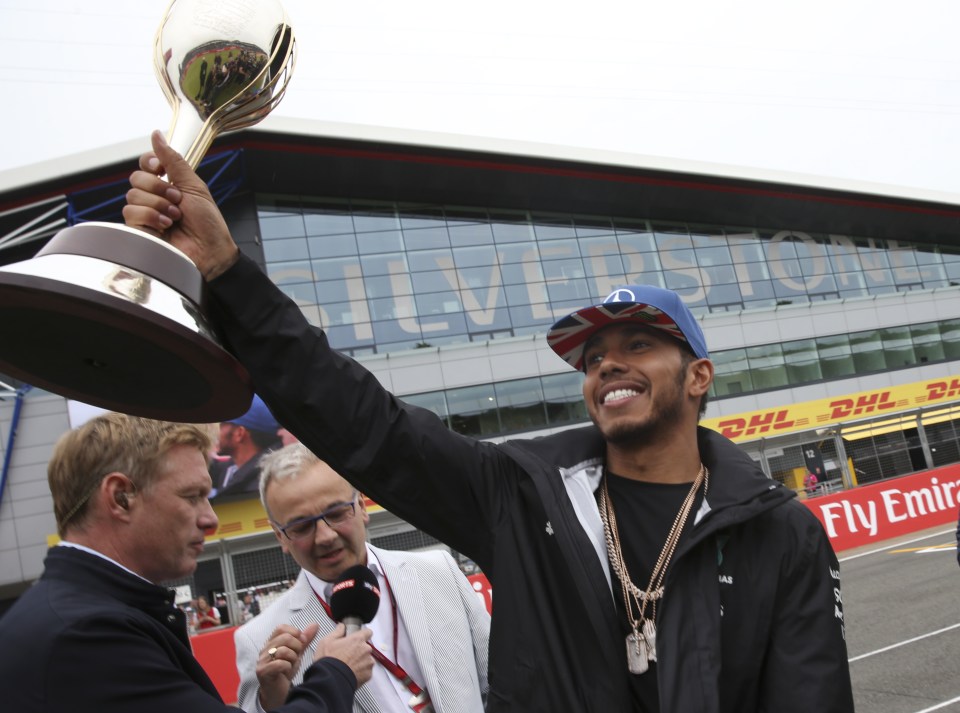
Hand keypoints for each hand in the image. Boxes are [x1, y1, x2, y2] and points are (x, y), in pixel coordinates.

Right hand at [122, 130, 239, 279]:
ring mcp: (145, 214)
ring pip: (132, 195)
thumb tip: (156, 134)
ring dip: (158, 205)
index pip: (146, 163)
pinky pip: (131, 213)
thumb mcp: (194, 186)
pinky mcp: (139, 231)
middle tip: (177, 200)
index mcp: (167, 184)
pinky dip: (151, 217)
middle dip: (159, 188)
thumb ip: (173, 161)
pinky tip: (166, 226)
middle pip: (136, 178)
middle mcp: (153, 198)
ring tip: (175, 217)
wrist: (212, 251)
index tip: (161, 168)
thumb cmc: (208, 224)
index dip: (150, 162)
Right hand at [256, 623, 320, 710]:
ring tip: (291, 665)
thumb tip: (315, 625)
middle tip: (296, 657)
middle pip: (285, 638)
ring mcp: (262, 661)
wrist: (277, 693)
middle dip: (297, 647)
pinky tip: (286, 672)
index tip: (301, 643)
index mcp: (272, 642)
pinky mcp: (262, 671)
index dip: (295, 633)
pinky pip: (279, 663)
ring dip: (293, 659)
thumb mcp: (297, 653)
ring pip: (283, 650)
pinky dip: (288, 667)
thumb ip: (304, 640)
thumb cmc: (285, 672)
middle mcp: (265, 650)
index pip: (281, 628)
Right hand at [313, 623, 374, 687]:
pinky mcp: (368, 674)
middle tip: (347, 655)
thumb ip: (337, 631)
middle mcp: (365, 650)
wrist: (330, 681)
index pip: (367, 632)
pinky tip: (350, 673)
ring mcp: (368, 662)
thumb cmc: (329, 662)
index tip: (358, 638)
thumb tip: (341, 627)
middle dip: (358, 650)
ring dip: (360, 661)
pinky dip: (361, 671)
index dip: (362, 634)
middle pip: (366, 647)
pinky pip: (366, 671)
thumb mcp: (327, 641)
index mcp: (357, 640)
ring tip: (347, 666)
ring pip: (367, 659)